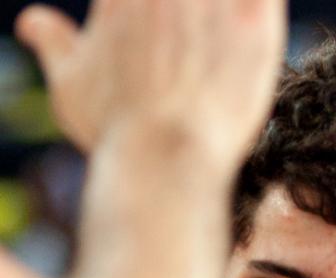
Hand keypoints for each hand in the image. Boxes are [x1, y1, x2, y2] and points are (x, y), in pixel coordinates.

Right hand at [15, 0, 284, 160]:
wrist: (167, 160)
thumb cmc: (116, 131)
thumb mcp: (72, 87)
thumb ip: (53, 43)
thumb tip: (32, 23)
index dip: (151, 15)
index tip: (159, 36)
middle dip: (189, 17)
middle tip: (189, 51)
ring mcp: (214, 1)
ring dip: (220, 16)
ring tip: (214, 53)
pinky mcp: (257, 24)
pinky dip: (260, 10)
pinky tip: (249, 33)